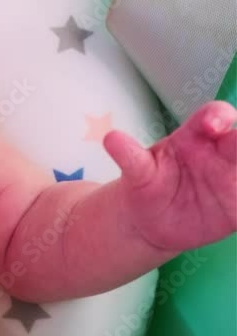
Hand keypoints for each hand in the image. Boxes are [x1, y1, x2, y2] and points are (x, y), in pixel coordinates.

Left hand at [104, 100, 236, 251]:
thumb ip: (130, 156)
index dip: (219, 115)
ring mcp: (234, 179)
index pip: (215, 115)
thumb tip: (110, 138)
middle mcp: (221, 154)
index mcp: (197, 136)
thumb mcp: (138, 171)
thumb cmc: (146, 183)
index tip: (212, 126)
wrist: (149, 220)